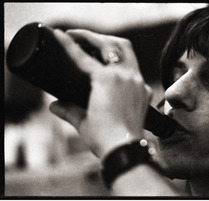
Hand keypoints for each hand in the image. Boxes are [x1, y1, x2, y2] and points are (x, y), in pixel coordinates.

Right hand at [49, 29, 151, 158]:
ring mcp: (137, 81)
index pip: (83, 56)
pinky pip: (135, 69)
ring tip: (98, 47)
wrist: (125, 149)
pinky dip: (124, 64)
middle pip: (110, 44)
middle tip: (79, 36)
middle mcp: (124, 75)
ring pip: (127, 51)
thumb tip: (54, 105)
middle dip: (93, 37)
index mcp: (106, 79)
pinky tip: (115, 70)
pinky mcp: (144, 90)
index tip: (61, 34)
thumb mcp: (81, 121)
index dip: (69, 44)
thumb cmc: (103, 137)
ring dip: (111, 45)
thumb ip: (66, 109)